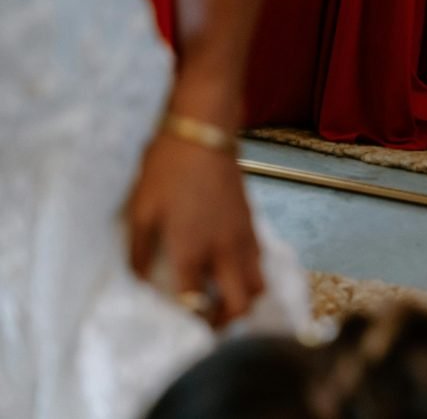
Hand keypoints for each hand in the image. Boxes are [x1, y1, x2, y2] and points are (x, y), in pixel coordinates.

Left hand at [127, 132, 263, 326]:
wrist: (204, 134)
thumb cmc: (168, 169)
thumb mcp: (141, 209)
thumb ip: (138, 251)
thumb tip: (138, 282)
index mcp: (192, 250)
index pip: (196, 303)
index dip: (188, 319)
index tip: (177, 322)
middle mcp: (224, 250)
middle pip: (241, 304)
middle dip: (225, 321)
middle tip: (207, 321)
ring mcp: (243, 238)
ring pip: (258, 286)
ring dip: (242, 298)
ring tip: (221, 298)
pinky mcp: (252, 224)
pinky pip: (259, 262)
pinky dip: (249, 275)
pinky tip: (229, 268)